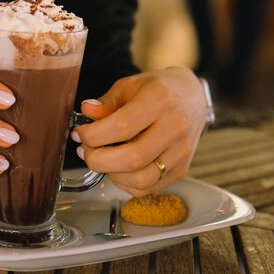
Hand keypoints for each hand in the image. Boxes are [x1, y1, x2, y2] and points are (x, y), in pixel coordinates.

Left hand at [73, 67, 207, 196]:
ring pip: (140, 179)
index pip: (122, 126)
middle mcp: (175, 127)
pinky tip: (118, 168)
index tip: (80, 133)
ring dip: (111, 174)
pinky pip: (148, 188)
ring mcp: (181, 151)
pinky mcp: (182, 169)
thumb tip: (86, 113)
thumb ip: (107, 102)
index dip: (93, 135)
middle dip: (97, 159)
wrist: (192, 97)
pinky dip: (125, 183)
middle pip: (131, 158)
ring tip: (101, 159)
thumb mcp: (129, 85)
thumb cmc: (157, 89)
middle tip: (85, 150)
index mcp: (160, 100)